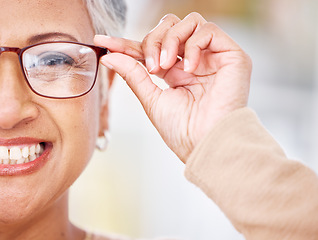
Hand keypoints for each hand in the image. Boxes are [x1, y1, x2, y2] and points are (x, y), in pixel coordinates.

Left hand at [94, 12, 251, 162]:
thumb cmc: (183, 130)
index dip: (127, 43)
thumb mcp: (152, 99)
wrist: (206, 144)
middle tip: (151, 66)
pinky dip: (192, 45)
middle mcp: (194, 61)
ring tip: (164, 66)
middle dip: (153, 40)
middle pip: (170, 27)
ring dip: (170, 40)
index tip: (104, 41)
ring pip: (188, 22)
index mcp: (176, 72)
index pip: (151, 48)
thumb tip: (110, 55)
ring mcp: (213, 57)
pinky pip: (208, 31)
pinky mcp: (232, 55)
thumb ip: (133, 74)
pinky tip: (188, 68)